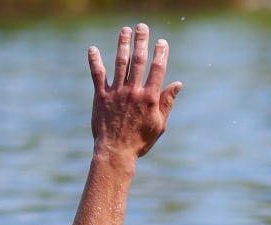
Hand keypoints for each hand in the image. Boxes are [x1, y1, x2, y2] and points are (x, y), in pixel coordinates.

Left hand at [88, 23, 181, 158]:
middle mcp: (133, 92)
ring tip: (124, 30)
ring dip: (122, 45)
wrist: (116, 152)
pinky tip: (92, 49)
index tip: (162, 42)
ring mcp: (116, 93)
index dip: (160, 54)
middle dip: (141, 42)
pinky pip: (97, 75)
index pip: (157, 70)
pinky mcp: (101, 97)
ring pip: (120, 63)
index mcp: (150, 98)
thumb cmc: (140, 141)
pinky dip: (94, 61)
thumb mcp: (159, 124)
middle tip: (142, 27)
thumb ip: (167, 102)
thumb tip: (177, 84)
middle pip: (139, 61)